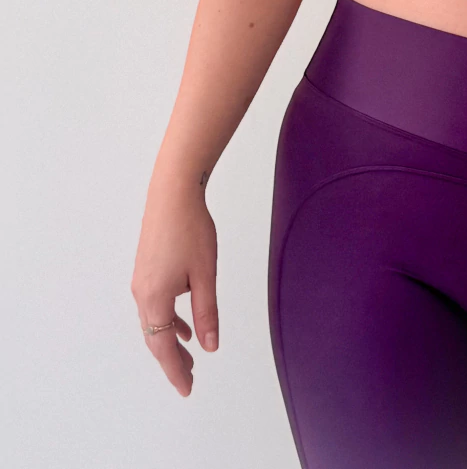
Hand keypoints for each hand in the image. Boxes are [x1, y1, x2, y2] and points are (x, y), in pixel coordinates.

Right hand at [131, 187, 219, 396]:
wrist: (172, 193)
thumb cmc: (191, 230)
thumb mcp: (205, 275)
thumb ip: (207, 312)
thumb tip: (210, 346)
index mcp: (154, 299)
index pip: (163, 347)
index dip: (176, 370)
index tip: (187, 389)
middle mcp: (142, 294)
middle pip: (155, 338)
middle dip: (172, 360)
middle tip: (189, 379)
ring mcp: (141, 281)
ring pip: (155, 322)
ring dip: (171, 340)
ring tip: (190, 356)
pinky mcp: (146, 269)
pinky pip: (155, 305)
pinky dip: (169, 320)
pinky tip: (185, 324)